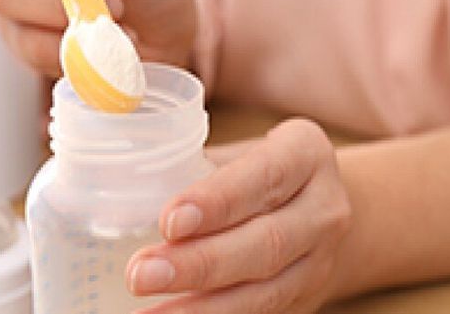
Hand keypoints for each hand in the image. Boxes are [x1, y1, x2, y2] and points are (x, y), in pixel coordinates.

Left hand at [126, 119, 351, 313]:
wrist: (312, 207)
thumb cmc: (254, 170)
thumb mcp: (237, 152)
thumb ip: (195, 166)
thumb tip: (125, 185)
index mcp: (306, 153)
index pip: (264, 176)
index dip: (218, 201)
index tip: (170, 222)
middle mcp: (324, 207)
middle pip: (265, 243)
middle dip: (199, 263)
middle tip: (142, 273)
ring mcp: (321, 260)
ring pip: (265, 292)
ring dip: (202, 308)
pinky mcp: (308, 298)